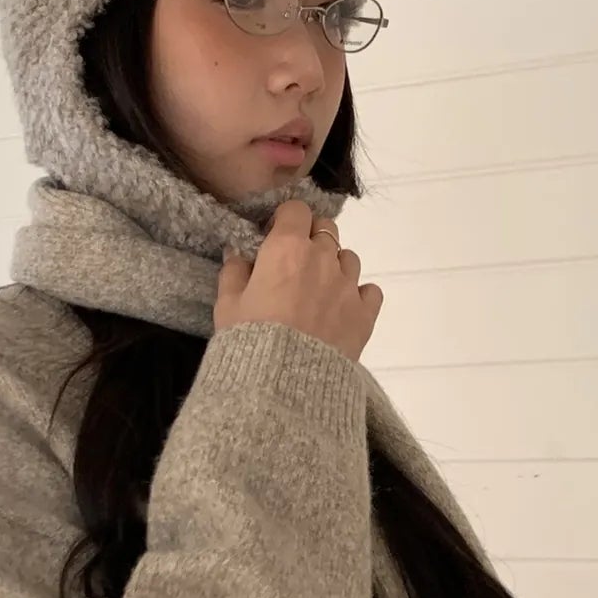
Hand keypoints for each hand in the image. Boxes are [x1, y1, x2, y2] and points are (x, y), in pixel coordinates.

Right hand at [215, 198, 382, 363]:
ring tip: (320, 291)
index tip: (275, 237)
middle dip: (311, 240)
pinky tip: (344, 310)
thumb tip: (238, 254)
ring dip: (335, 266)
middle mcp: (323, 258)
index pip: (296, 210)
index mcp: (287, 248)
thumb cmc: (250, 340)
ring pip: (349, 258)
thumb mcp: (227, 306)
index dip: (286, 220)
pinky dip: (359, 295)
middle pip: (325, 229)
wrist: (286, 386)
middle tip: (296, 266)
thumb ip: (234, 273)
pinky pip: (370, 291)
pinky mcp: (365, 313)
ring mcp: (348, 285)